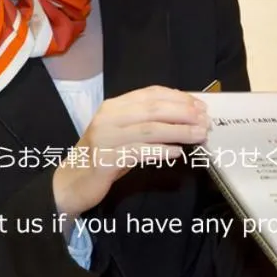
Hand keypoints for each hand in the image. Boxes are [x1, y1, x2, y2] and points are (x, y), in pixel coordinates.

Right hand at [52, 85, 208, 216]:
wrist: (71, 182)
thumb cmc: (104, 156)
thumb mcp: (124, 133)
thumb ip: (146, 122)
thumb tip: (184, 117)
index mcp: (114, 106)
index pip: (150, 94)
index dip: (178, 98)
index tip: (200, 105)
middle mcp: (109, 117)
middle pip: (153, 109)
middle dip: (183, 113)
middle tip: (205, 120)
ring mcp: (106, 138)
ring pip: (150, 129)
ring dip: (179, 131)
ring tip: (199, 135)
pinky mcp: (106, 160)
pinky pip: (139, 152)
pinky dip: (162, 150)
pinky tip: (178, 152)